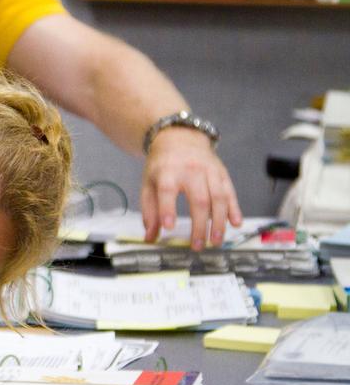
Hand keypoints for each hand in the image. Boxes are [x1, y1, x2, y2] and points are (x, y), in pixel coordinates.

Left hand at [141, 127, 241, 248]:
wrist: (180, 139)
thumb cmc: (162, 165)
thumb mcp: (149, 184)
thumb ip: (149, 211)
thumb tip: (150, 237)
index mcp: (167, 171)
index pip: (167, 191)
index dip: (167, 209)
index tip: (169, 227)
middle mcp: (191, 170)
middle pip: (199, 199)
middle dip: (200, 225)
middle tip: (197, 246)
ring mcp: (209, 171)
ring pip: (219, 198)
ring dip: (219, 222)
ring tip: (216, 241)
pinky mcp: (222, 173)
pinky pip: (230, 193)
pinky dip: (235, 209)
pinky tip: (236, 223)